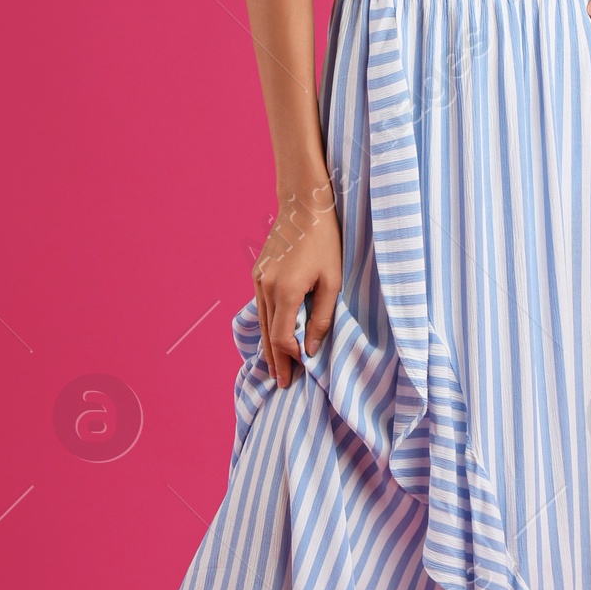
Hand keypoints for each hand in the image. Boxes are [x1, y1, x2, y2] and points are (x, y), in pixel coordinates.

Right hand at [253, 182, 341, 387]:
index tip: (299, 372)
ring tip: (275, 367)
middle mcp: (265, 287)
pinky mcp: (258, 272)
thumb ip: (322, 317)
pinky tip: (272, 335)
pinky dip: (266, 324)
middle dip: (276, 360)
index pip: (282, 337)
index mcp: (285, 291)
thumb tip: (310, 348)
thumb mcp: (333, 281)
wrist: (304, 206)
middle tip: (282, 383)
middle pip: (268, 335)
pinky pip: (261, 306)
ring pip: (262, 322)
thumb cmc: (326, 241)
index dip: (290, 358)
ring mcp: (258, 279)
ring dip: (269, 346)